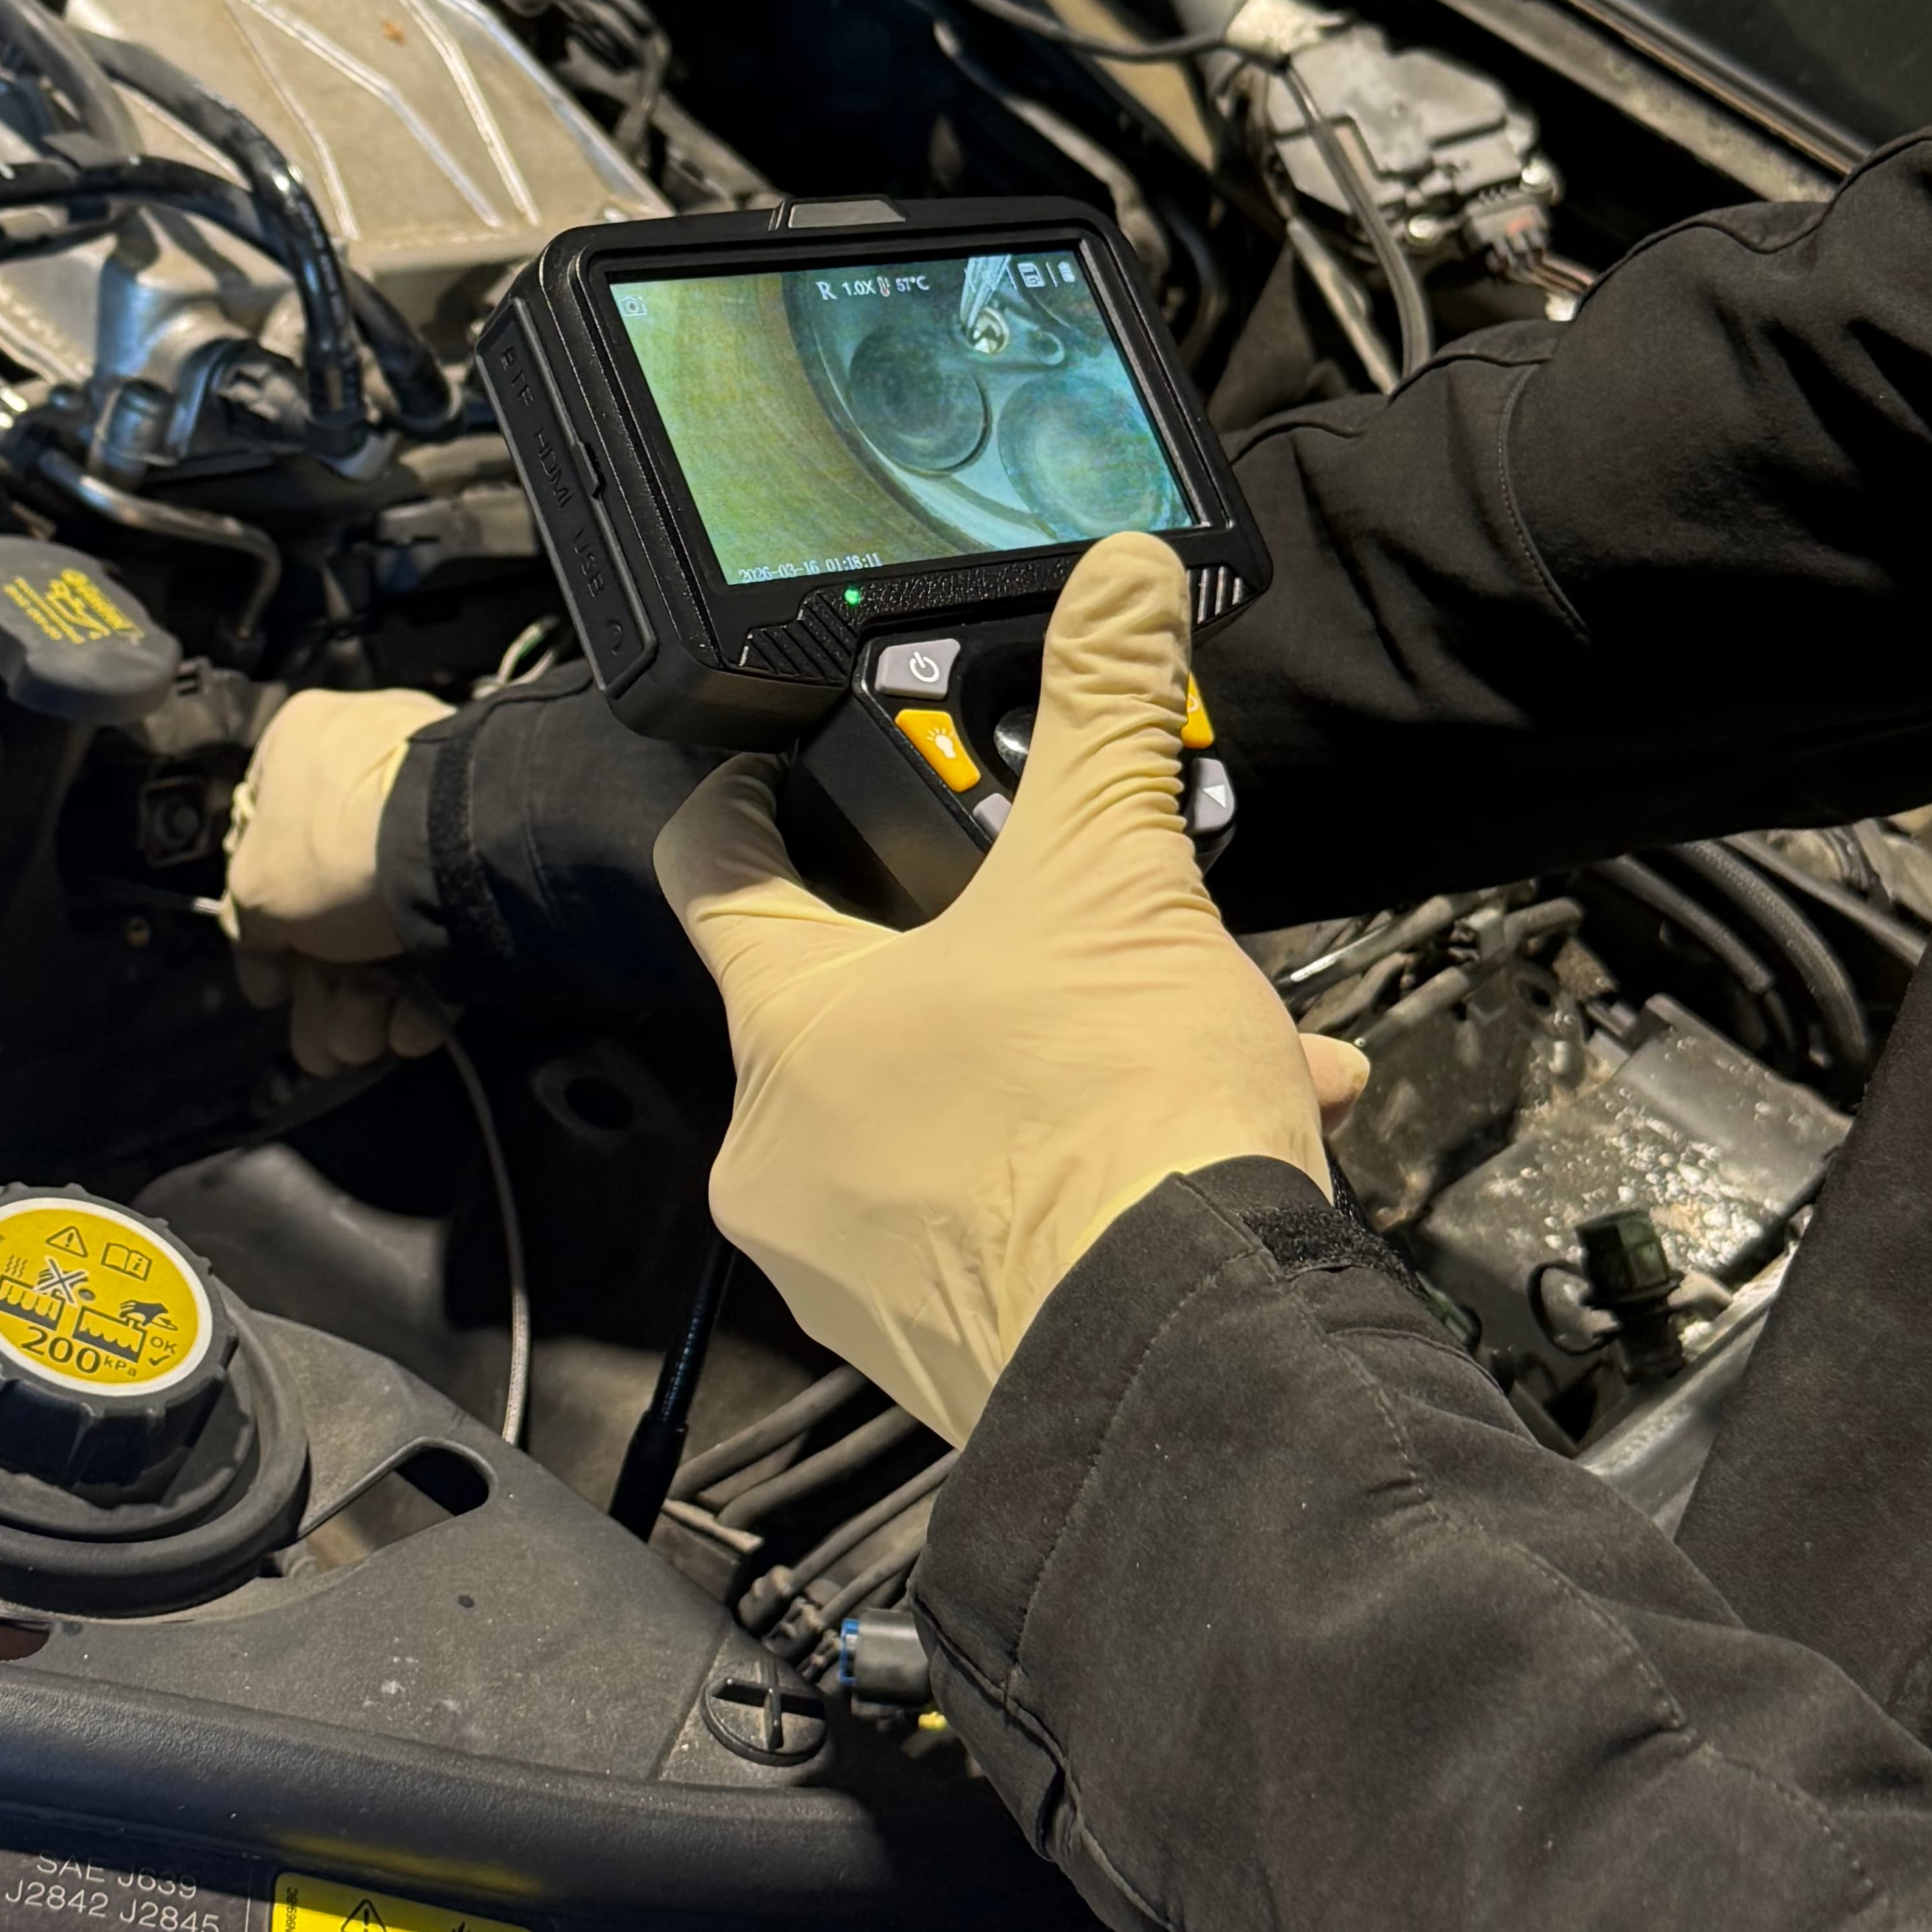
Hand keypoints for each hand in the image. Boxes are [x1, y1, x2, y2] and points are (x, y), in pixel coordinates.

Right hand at [223, 686, 449, 1066]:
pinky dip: (424, 990)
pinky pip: (442, 934)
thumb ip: (249, 916)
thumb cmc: (335, 845)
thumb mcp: (256, 885)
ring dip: (366, 1006)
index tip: (272, 989)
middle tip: (322, 1046)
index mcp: (304, 747)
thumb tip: (262, 946)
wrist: (456, 846)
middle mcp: (370, 773)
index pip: (264, 848)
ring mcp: (432, 819)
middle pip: (328, 905)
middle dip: (322, 991)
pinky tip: (410, 1030)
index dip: (263, 932)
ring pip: (385, 930)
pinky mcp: (483, 868)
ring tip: (361, 1046)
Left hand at [654, 533, 1367, 1442]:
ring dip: (1068, 1044)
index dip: (749, 798)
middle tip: (1067, 901)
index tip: (784, 768)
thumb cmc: (1114, 1124)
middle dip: (984, 938)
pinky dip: (1087, 1149)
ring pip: (949, 1100)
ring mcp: (848, 1260)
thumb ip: (1107, 709)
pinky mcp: (935, 1337)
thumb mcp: (1117, 874)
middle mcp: (785, 1154)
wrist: (1196, 1357)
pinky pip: (994, 1203)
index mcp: (787, 1027)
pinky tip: (1218, 1116)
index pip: (713, 872)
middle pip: (859, 989)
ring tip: (1191, 1019)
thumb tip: (1120, 574)